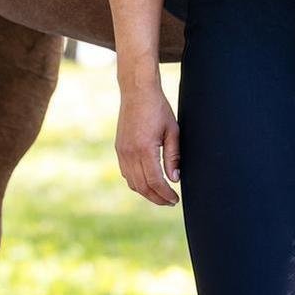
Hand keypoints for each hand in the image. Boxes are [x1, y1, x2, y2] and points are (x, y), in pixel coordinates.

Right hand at [114, 84, 180, 205]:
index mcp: (145, 149)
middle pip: (143, 187)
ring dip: (146, 192)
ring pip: (132, 183)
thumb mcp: (172, 131)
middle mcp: (130, 153)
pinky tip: (147, 182)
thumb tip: (174, 179)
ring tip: (160, 195)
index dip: (166, 194)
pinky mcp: (119, 149)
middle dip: (157, 198)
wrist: (137, 92)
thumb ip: (173, 156)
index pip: (156, 182)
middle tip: (170, 202)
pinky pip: (126, 173)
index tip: (175, 199)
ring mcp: (122, 152)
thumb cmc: (158, 109)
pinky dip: (136, 182)